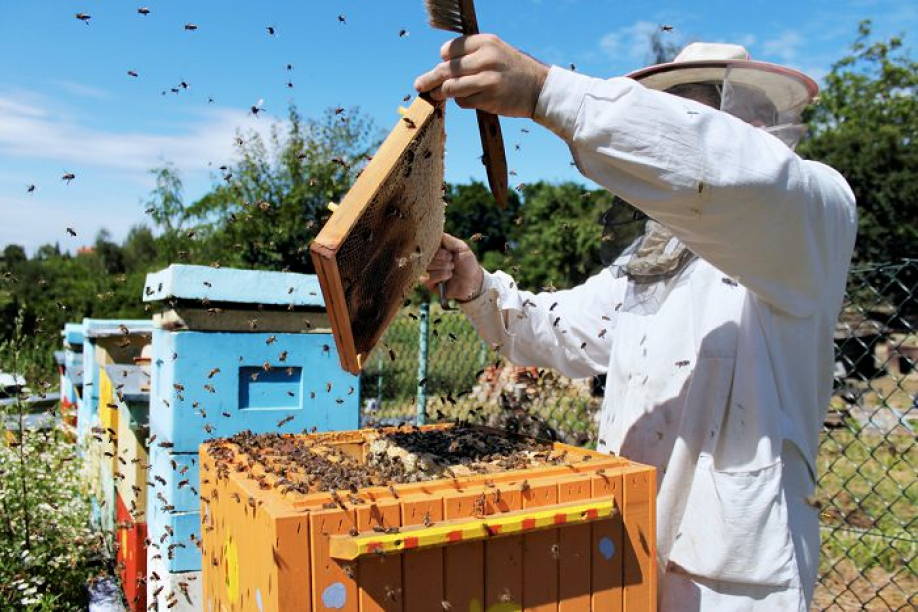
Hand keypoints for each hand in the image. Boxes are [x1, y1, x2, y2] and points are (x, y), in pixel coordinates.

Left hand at [414, 34, 548, 117]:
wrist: (539, 88)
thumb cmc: (513, 71)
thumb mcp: (496, 52)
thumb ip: (471, 55)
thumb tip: (440, 67)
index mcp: (486, 42)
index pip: (450, 49)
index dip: (445, 59)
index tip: (444, 65)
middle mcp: (485, 58)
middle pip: (445, 69)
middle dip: (429, 79)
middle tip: (419, 85)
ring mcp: (487, 79)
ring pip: (450, 87)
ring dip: (441, 93)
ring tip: (435, 95)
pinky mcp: (489, 98)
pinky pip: (463, 101)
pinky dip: (461, 102)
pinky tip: (468, 100)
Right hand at [421, 233, 483, 300]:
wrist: (474, 282)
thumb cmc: (468, 263)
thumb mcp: (461, 247)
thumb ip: (448, 239)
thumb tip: (435, 231)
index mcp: (437, 250)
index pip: (427, 245)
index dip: (438, 249)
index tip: (448, 252)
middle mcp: (431, 259)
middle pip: (425, 256)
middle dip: (442, 259)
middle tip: (452, 261)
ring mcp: (429, 272)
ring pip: (426, 267)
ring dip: (442, 267)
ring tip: (452, 269)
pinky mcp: (429, 284)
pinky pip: (426, 278)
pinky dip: (439, 276)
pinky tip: (448, 277)